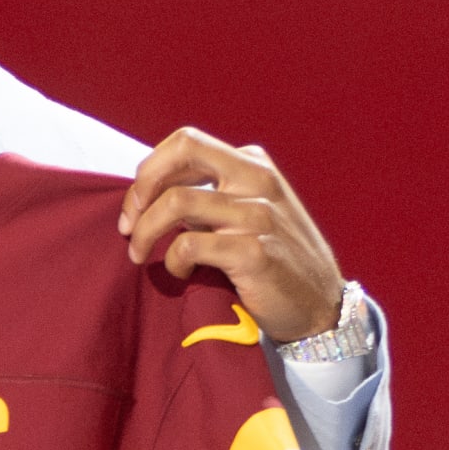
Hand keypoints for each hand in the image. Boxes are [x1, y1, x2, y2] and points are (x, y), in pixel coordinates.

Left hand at [117, 126, 343, 344]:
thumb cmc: (275, 261)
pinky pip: (189, 245)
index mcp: (253, 165)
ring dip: (144, 231)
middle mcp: (257, 181)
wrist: (321, 306)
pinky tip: (179, 273)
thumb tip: (153, 193)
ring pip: (176, 202)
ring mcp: (258, 214)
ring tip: (138, 254)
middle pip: (183, 151)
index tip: (136, 203)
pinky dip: (172, 261)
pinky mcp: (254, 252)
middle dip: (141, 186)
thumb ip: (212, 195)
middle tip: (127, 224)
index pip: (186, 143)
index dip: (150, 169)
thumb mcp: (251, 212)